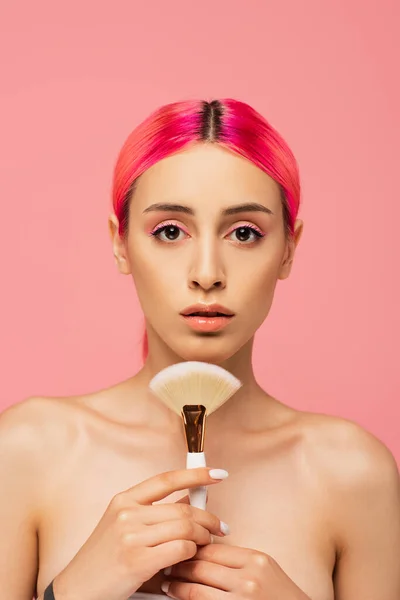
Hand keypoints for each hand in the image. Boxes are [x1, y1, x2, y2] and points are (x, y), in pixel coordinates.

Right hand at [52, 468, 228, 599]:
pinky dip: (192, 553)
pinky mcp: (137, 561)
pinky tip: (191, 558)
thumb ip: (155, 511)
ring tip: (207, 543)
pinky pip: (180, 550)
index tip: (218, 473)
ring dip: (203, 537)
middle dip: (208, 518)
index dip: (196, 474)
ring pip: (185, 529)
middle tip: (220, 527)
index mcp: (124, 499)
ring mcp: (130, 537)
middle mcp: (127, 513)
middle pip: (182, 509)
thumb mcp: (124, 525)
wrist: (77, 588)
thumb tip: (190, 498)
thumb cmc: (104, 557)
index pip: (167, 479)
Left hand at [163, 543, 310, 598]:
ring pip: (195, 589)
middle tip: (166, 565)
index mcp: (255, 560)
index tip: (179, 548)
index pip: (212, 549)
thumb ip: (237, 560)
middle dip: (178, 565)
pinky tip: (178, 599)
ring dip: (175, 586)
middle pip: (200, 566)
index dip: (190, 548)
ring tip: (166, 585)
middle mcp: (249, 579)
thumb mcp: (264, 569)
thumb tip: (203, 549)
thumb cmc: (280, 597)